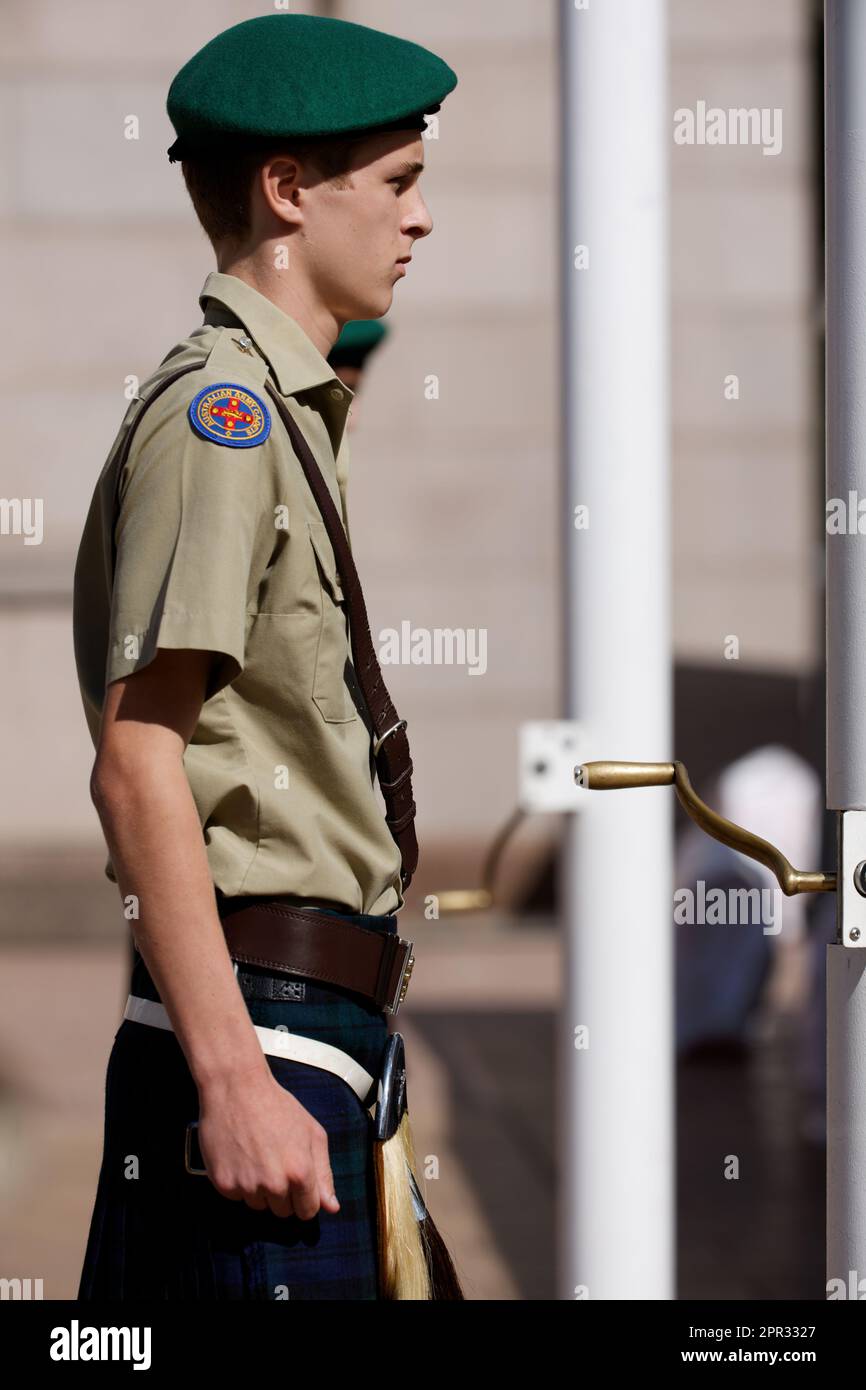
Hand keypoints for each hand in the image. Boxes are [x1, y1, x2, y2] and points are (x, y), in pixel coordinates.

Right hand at [196, 1067, 339, 1219]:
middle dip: (282, 1194)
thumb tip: (332, 1207)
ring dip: (258, 1189)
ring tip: (256, 1155)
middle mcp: (274, 1184)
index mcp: (300, 1172)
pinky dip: (237, 1182)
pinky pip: (235, 1196)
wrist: (236, 1088)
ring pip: (258, 1205)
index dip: (304, 1199)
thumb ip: (324, 1173)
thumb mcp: (312, 1133)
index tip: (297, 1184)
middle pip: (282, 1212)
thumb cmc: (277, 1106)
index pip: (307, 1211)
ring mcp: (247, 1185)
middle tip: (274, 1162)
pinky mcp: (223, 1183)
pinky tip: (240, 1157)